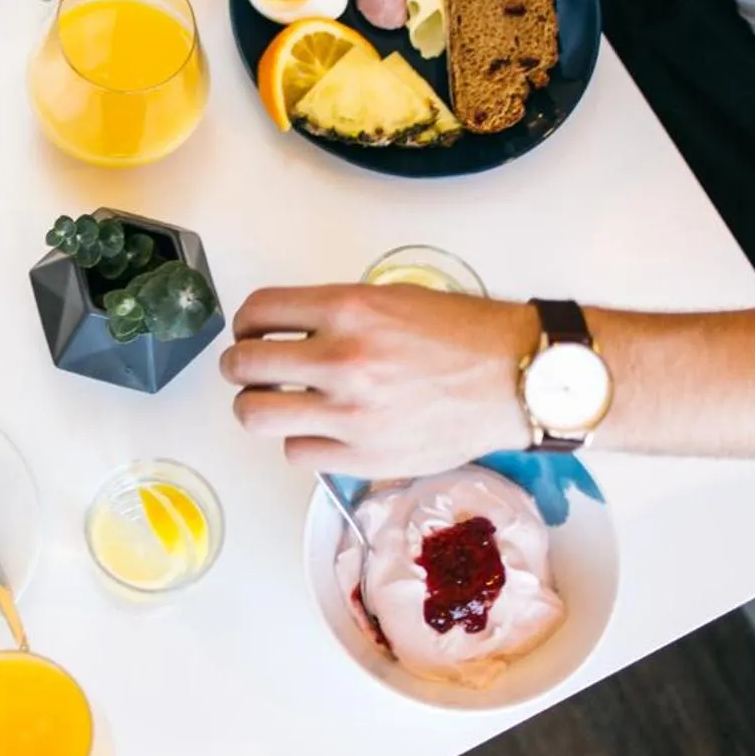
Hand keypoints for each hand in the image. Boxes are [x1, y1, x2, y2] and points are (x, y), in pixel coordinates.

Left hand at [221, 285, 538, 476]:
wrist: (514, 378)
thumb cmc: (463, 335)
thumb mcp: (392, 299)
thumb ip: (335, 314)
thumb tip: (287, 332)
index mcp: (348, 310)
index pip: (258, 311)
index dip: (245, 323)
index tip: (251, 331)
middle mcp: (342, 360)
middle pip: (243, 366)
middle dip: (240, 367)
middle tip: (252, 370)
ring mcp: (349, 413)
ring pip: (256, 415)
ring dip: (257, 407)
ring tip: (276, 403)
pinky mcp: (363, 456)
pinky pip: (296, 453)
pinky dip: (300, 441)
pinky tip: (319, 429)